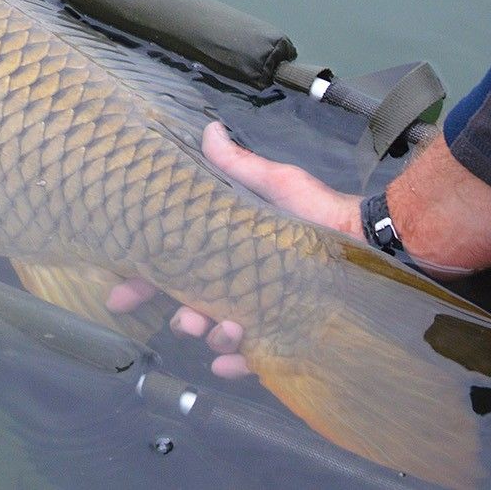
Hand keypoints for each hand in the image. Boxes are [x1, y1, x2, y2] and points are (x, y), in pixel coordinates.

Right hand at [106, 121, 361, 375]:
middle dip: (182, 314)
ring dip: (212, 334)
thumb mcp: (278, 184)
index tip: (120, 292)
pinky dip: (235, 362)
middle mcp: (236, 280)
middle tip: (187, 318)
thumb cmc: (320, 212)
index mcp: (226, 246)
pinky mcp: (283, 334)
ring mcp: (258, 310)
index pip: (175, 264)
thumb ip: (239, 166)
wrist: (370, 243)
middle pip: (191, 304)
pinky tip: (230, 361)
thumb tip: (209, 129)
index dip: (143, 278)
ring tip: (227, 329)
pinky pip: (251, 358)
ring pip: (217, 333)